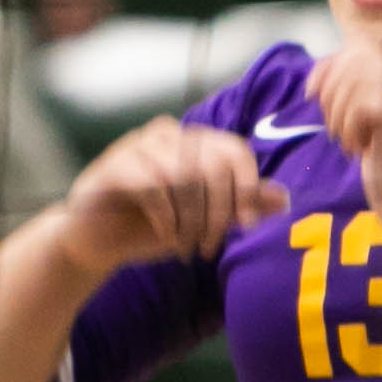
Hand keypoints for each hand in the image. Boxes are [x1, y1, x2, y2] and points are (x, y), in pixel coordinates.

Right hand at [53, 115, 287, 275]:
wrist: (99, 242)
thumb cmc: (156, 227)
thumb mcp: (206, 220)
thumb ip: (241, 207)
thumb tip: (282, 198)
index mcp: (195, 140)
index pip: (234, 151)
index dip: (247, 189)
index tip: (245, 227)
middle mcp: (170, 134)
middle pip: (211, 166)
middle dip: (216, 214)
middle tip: (208, 247)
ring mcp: (139, 146)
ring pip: (183, 177)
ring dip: (189, 221)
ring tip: (185, 245)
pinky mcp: (114, 165)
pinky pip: (152, 186)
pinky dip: (166, 219)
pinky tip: (165, 236)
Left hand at [308, 38, 381, 232]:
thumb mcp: (373, 140)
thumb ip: (359, 109)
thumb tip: (323, 80)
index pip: (361, 49)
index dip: (328, 66)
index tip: (311, 95)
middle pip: (357, 56)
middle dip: (330, 89)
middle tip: (333, 129)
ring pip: (359, 77)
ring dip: (339, 111)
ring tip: (347, 143)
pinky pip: (367, 102)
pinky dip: (350, 125)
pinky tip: (358, 151)